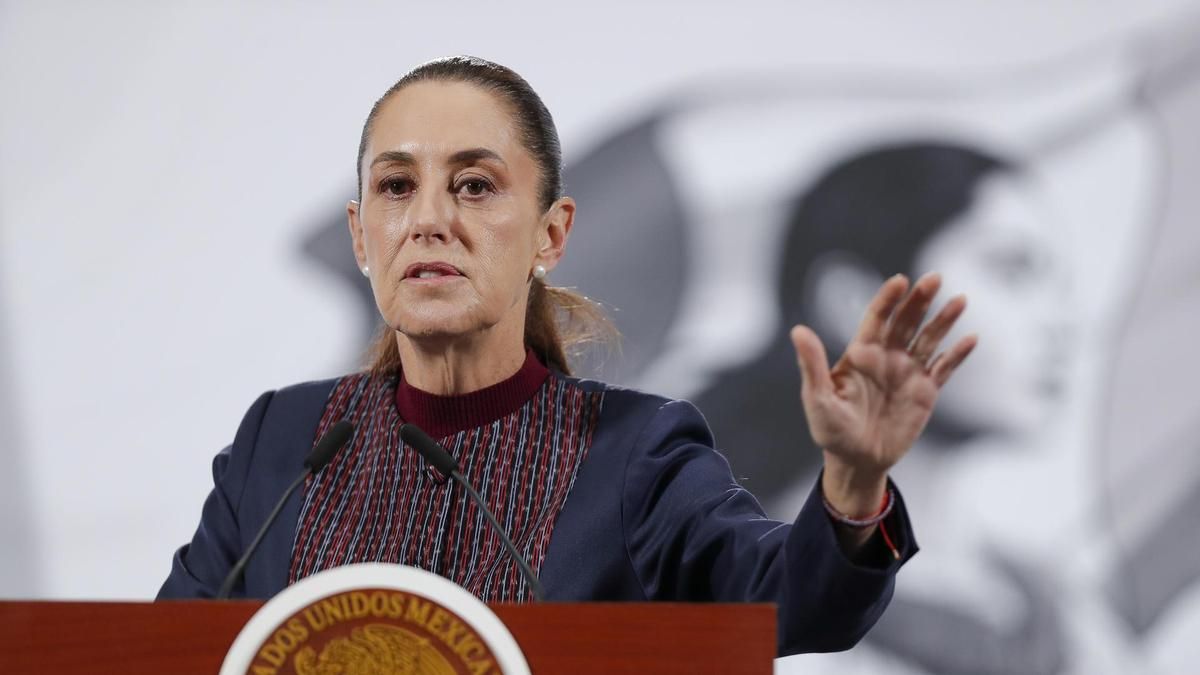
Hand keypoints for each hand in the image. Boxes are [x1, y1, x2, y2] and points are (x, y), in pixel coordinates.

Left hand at [791, 273, 975, 518]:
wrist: (857, 461)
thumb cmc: (830, 429)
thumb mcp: (817, 397)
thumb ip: (812, 364)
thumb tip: (798, 330)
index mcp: (861, 353)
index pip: (877, 318)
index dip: (888, 299)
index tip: (900, 281)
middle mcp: (887, 357)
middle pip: (906, 321)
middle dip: (920, 300)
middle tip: (935, 278)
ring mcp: (908, 372)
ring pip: (929, 339)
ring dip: (944, 320)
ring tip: (960, 300)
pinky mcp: (925, 392)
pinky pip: (944, 368)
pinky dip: (958, 354)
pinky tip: (971, 338)